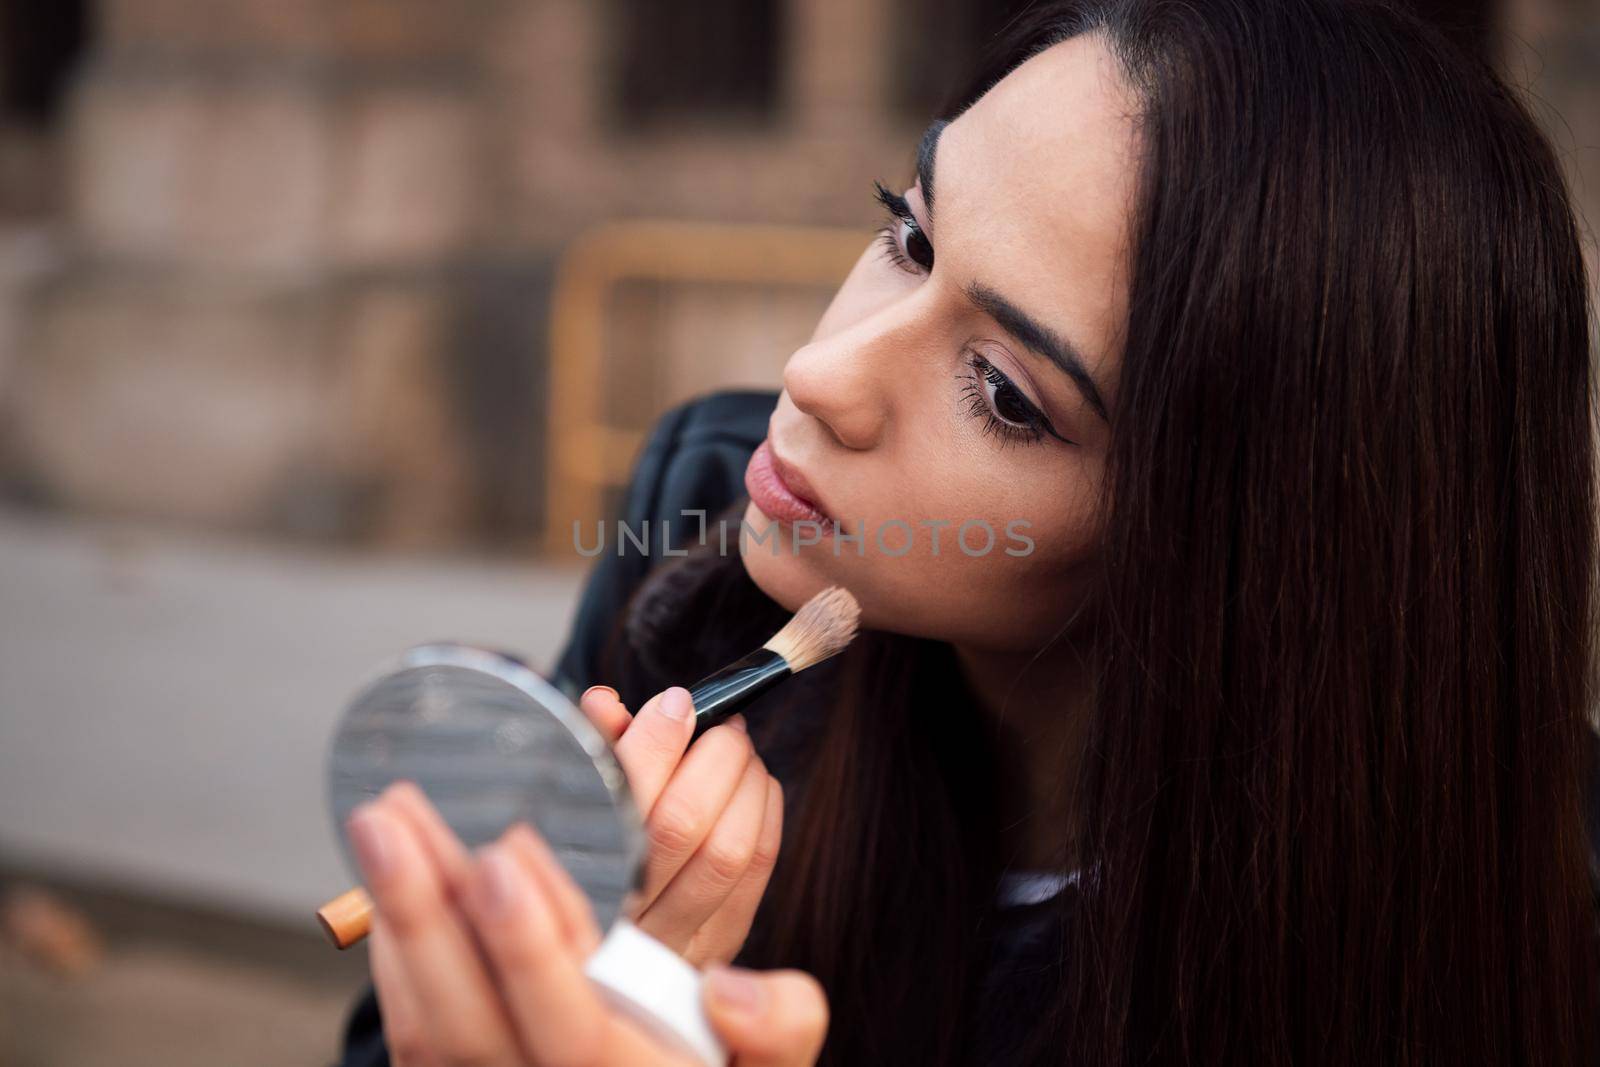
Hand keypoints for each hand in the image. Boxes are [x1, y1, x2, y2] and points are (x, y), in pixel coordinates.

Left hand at [349, 781, 828, 1066]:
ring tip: (382, 820)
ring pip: (425, 1018)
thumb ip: (781, 1027)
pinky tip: (387, 878)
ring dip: (398, 914)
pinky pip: (412, 1023)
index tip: (508, 857)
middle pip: (465, 1018)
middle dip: (425, 910)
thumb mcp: (773, 1064)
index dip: (531, 946)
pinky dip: (395, 947)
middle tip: (393, 818)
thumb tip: (730, 991)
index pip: (569, 1024)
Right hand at [577, 685, 782, 967]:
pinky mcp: (717, 942)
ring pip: (729, 848)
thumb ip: (587, 753)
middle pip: (682, 822)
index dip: (655, 740)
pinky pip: (758, 869)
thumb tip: (605, 702)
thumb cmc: (576, 857)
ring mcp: (672, 939)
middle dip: (715, 754)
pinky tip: (757, 786)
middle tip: (720, 724)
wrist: (583, 968)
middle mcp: (619, 916)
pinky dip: (767, 812)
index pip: (621, 799)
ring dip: (746, 782)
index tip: (674, 702)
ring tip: (738, 751)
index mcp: (567, 875)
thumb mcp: (563, 805)